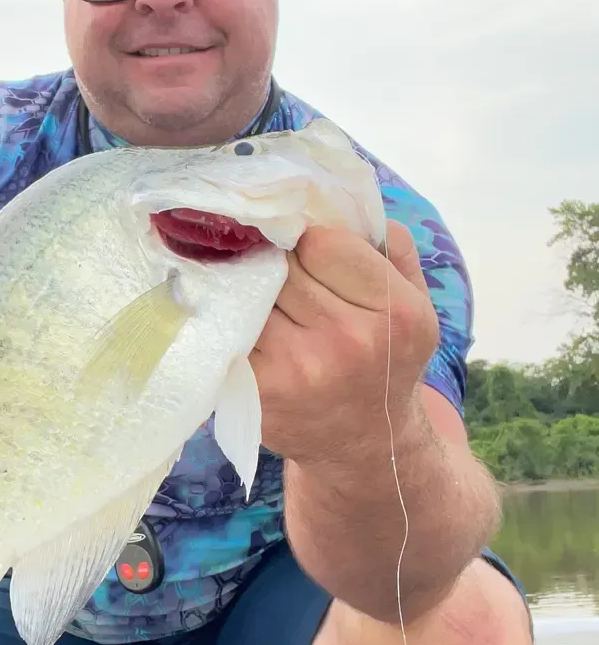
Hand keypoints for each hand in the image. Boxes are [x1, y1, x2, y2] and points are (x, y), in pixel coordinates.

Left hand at [250, 221, 439, 467]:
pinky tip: (239, 325)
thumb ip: (391, 245)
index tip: (308, 255)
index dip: (308, 243)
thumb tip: (340, 198)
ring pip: (249, 294)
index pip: (321, 242)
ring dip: (248, 290)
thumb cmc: (387, 359)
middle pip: (281, 266)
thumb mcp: (415, 302)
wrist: (367, 445)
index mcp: (394, 311)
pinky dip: (228, 321)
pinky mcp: (259, 390)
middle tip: (275, 274)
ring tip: (259, 299)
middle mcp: (349, 341)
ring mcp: (299, 369)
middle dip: (274, 263)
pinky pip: (229, 330)